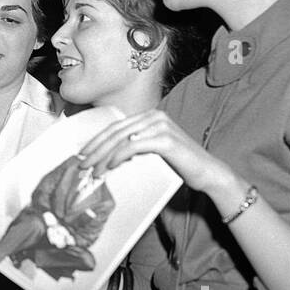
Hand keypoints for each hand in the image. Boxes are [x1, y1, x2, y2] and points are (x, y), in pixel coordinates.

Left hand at [79, 109, 231, 195]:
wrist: (208, 173)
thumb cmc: (180, 164)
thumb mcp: (153, 151)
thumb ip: (136, 147)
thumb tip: (108, 157)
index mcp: (150, 116)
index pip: (116, 127)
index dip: (97, 140)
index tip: (83, 154)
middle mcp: (154, 116)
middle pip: (115, 132)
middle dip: (95, 149)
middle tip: (81, 164)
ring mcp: (160, 126)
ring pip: (121, 139)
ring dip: (103, 156)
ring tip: (92, 170)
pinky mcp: (165, 139)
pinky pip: (134, 146)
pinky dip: (119, 156)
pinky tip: (110, 166)